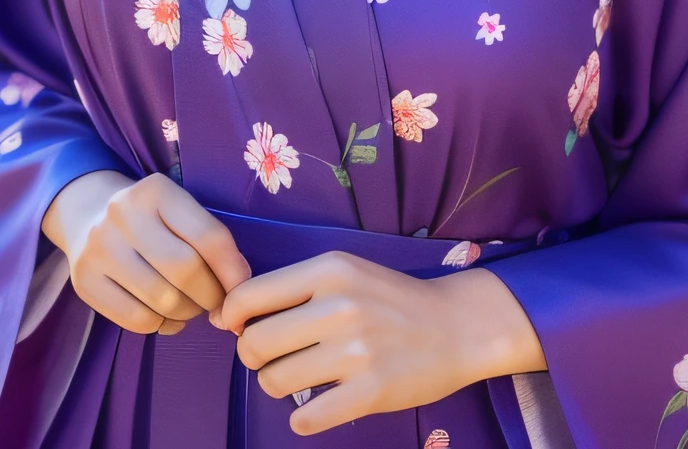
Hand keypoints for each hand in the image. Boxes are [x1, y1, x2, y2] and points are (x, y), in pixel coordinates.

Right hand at [42, 169, 250, 335]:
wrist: (88, 215)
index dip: (233, 270)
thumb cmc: (152, 218)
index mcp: (156, 190)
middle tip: (216, 302)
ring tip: (191, 306)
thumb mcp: (179, 210)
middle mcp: (122, 214)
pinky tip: (166, 314)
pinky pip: (136, 320)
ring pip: (161, 300)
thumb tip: (237, 295)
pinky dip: (161, 324)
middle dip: (210, 295)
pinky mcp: (84, 282)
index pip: (208, 236)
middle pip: (184, 270)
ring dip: (188, 312)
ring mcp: (99, 248)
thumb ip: (210, 241)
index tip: (242, 289)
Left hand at [222, 251, 544, 434]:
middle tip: (273, 358)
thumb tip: (231, 316)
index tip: (238, 328)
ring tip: (301, 378)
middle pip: (255, 344)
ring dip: (278, 386)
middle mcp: (339, 306)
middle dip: (253, 357)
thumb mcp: (346, 272)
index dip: (232, 317)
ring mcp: (356, 351)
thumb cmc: (391, 298)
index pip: (250, 296)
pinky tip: (319, 405)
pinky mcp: (371, 391)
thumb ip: (295, 288)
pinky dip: (303, 418)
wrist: (457, 326)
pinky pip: (307, 418)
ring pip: (275, 381)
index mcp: (330, 270)